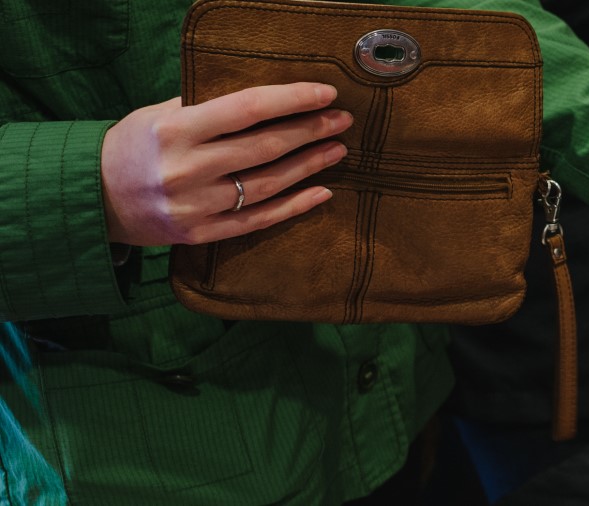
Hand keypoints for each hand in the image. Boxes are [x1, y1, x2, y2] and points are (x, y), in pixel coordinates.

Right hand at [102, 82, 348, 245]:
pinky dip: (294, 206)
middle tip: (342, 120)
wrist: (93, 198)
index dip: (292, 99)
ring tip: (337, 149)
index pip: (247, 108)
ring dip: (309, 166)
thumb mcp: (158, 115)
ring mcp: (194, 205)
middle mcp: (186, 168)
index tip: (326, 93)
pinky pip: (257, 220)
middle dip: (310, 131)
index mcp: (175, 130)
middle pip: (265, 147)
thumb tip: (266, 98)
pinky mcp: (200, 233)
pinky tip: (322, 192)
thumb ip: (206, 107)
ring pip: (267, 184)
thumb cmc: (133, 146)